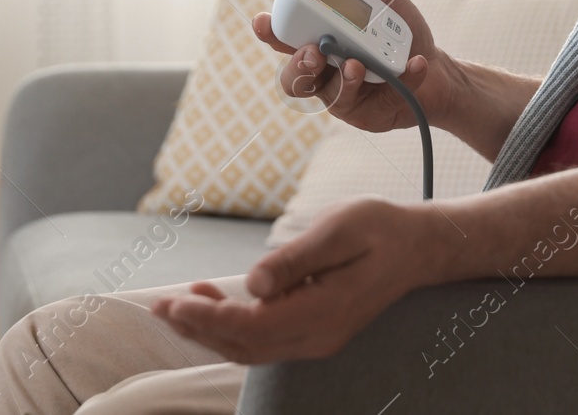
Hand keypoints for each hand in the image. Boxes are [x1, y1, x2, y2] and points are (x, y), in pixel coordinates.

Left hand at [150, 197, 440, 363]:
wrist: (419, 247)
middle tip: (158, 305)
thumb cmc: (381, 229)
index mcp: (326, 310)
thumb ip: (297, 258)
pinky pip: (264, 340)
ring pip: (251, 348)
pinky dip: (232, 326)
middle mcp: (319, 336)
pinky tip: (213, 301)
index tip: (174, 300)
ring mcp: (317, 339)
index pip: (253, 325)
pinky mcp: (314, 332)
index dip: (209, 317)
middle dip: (198, 328)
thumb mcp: (340, 228)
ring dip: (209, 330)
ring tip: (175, 305)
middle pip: (245, 346)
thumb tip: (254, 282)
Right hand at [255, 0, 454, 132]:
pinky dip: (400, 79)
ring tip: (357, 64)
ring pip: (328, 94)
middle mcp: (323, 70)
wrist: (437, 68)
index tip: (263, 21)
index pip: (285, 37)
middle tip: (315, 52)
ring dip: (342, 79)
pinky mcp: (366, 113)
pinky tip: (416, 63)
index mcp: (318, 38)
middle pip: (294, 74)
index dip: (270, 31)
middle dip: (299, 64)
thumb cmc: (398, 33)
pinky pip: (377, 100)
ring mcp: (341, 94)